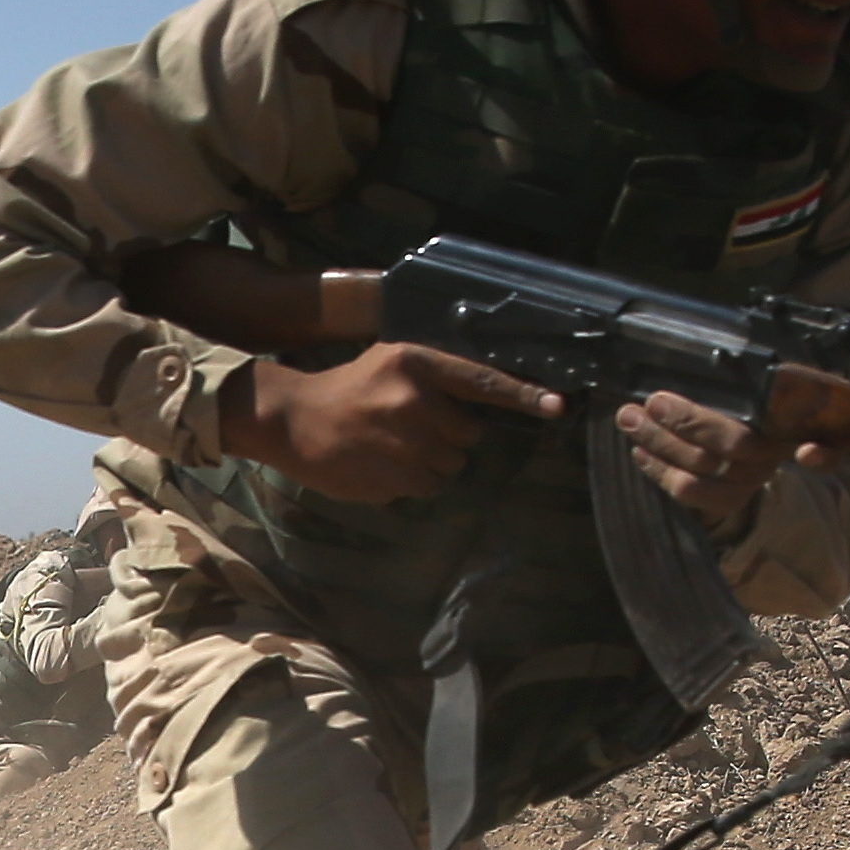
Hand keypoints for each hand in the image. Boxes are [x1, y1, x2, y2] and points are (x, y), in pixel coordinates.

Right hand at [221, 343, 557, 505]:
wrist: (292, 419)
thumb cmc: (347, 391)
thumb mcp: (390, 366)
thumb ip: (434, 380)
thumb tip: (483, 407)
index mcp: (415, 362)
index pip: (482, 382)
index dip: (523, 396)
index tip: (556, 405)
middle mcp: (414, 398)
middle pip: (469, 433)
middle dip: (448, 436)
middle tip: (410, 429)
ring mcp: (404, 440)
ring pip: (451, 464)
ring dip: (431, 462)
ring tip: (393, 449)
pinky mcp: (394, 475)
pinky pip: (429, 486)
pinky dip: (414, 482)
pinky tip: (384, 467)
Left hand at [619, 390, 806, 531]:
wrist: (756, 453)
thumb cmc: (745, 409)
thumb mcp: (743, 390)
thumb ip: (725, 383)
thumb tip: (674, 364)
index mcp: (778, 423)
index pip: (739, 424)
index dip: (694, 418)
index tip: (656, 400)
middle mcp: (768, 457)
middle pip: (718, 447)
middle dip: (672, 426)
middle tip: (636, 409)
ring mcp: (749, 483)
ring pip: (696, 472)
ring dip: (658, 446)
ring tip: (630, 423)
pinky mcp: (728, 502)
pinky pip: (688, 491)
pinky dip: (659, 471)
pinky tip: (640, 452)